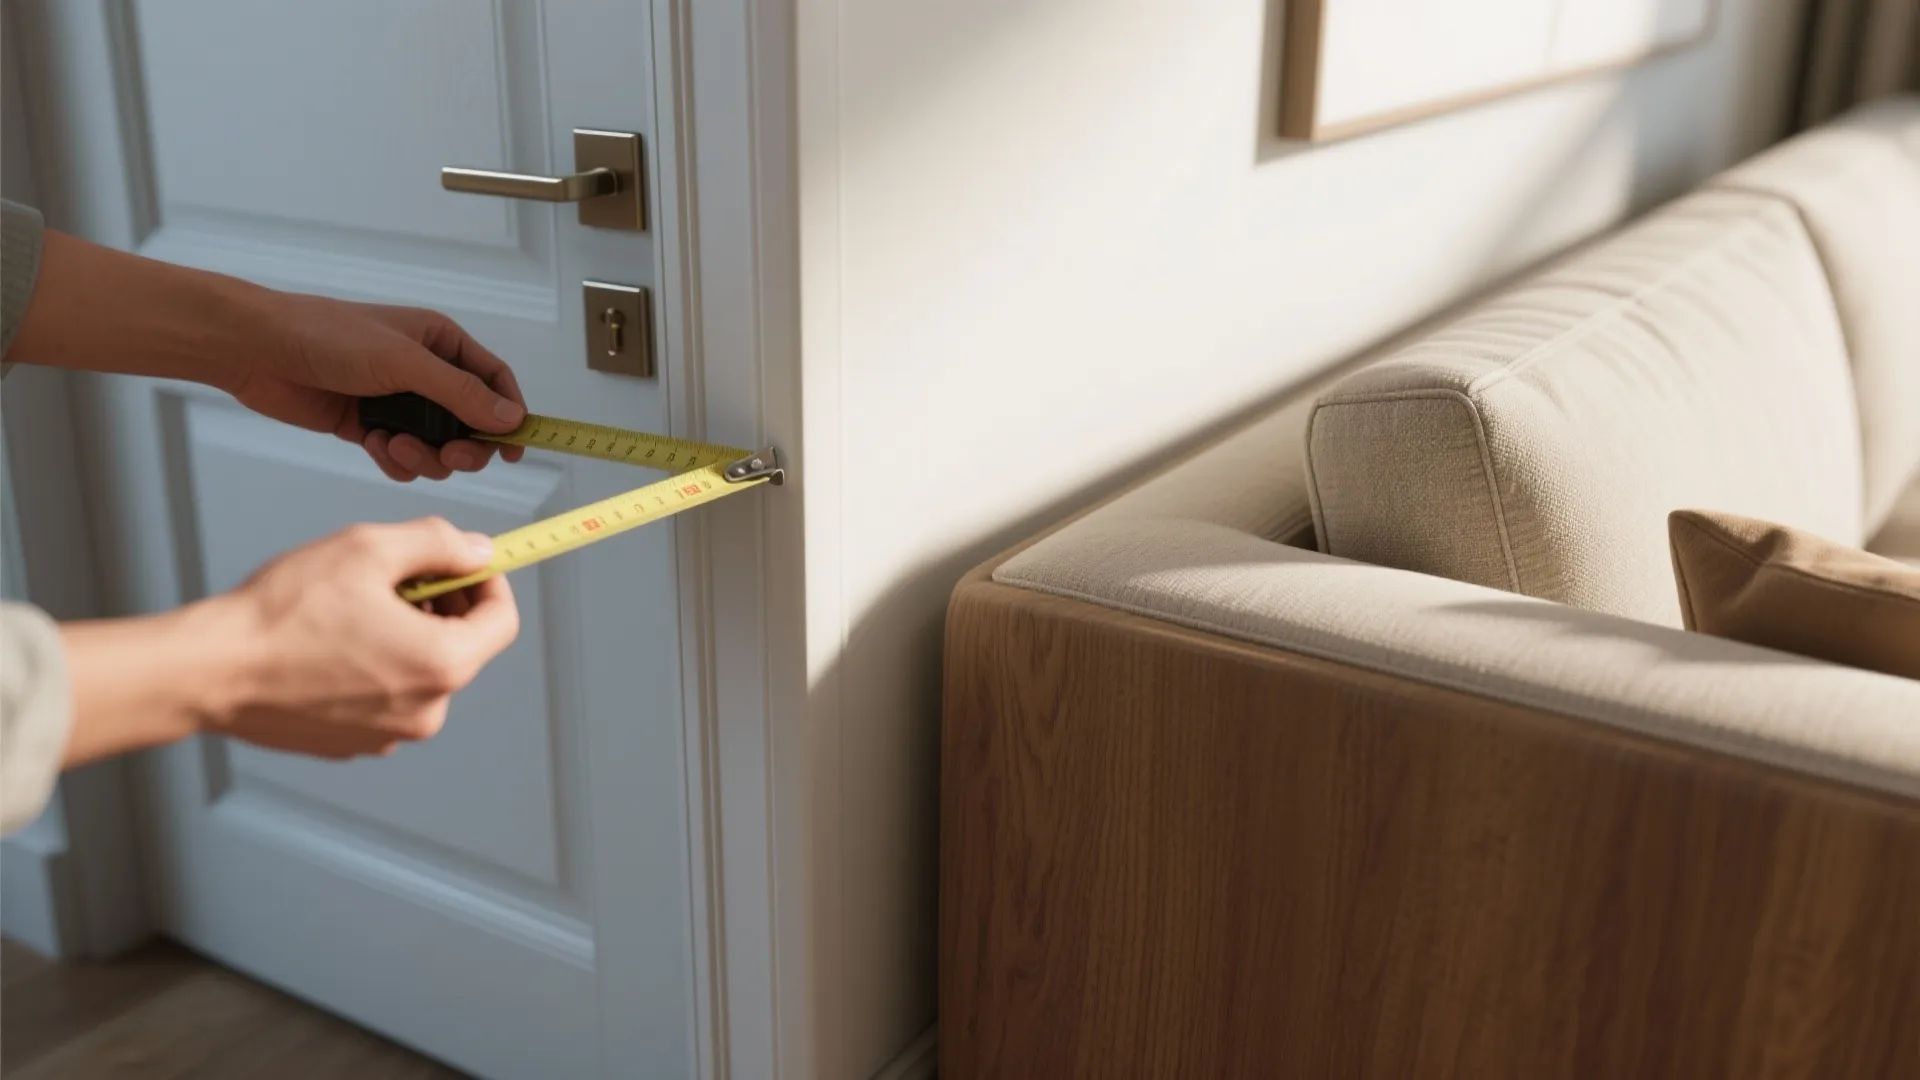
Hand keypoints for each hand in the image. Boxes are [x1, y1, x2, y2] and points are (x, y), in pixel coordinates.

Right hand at [208, 517, 520, 757]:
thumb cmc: (283, 612)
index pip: (502, 620)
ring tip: (351, 608)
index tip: (461, 562)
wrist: (210, 671)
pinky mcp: (353, 744)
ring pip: (420, 670)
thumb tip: (477, 550)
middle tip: (394, 575)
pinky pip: (385, 696)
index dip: (486, 582)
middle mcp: (426, 711)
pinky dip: (373, 665)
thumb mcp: (369, 549)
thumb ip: (438, 543)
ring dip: (403, 633)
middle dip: (439, 604)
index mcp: (443, 665)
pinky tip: (329, 643)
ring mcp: (389, 736)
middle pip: (461, 645)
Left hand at [234, 294, 529, 481]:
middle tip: (449, 456)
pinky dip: (395, 461)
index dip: (510, 414)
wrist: (258, 350)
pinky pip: (403, 457)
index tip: (515, 448)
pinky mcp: (371, 427)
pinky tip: (374, 445)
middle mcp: (425, 372)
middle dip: (464, 446)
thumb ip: (461, 393)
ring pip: (438, 447)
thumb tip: (511, 419)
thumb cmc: (329, 337)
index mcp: (441, 343)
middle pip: (472, 423)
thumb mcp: (404, 362)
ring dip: (424, 457)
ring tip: (393, 445)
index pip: (494, 380)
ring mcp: (398, 402)